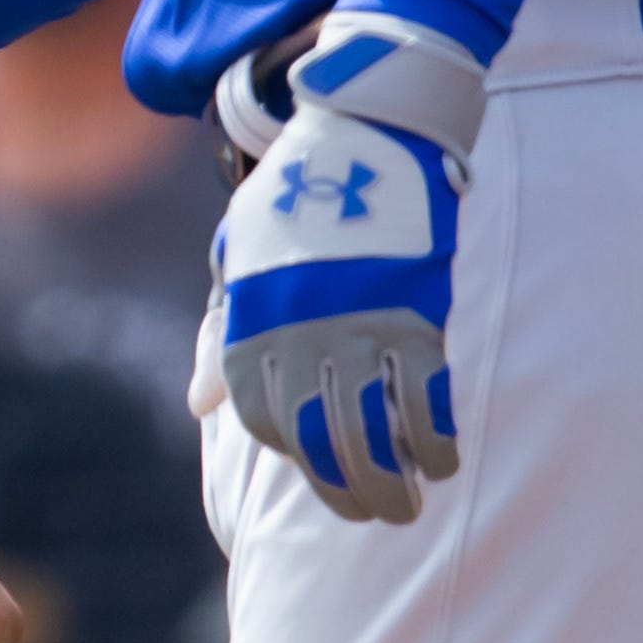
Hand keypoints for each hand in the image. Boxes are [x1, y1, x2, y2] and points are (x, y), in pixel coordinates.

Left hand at [212, 11, 484, 524]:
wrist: (361, 132)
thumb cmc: (294, 195)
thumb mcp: (239, 256)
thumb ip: (220, 334)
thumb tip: (199, 406)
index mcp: (249, 320)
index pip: (261, 418)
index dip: (291, 450)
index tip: (316, 463)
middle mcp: (297, 334)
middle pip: (319, 442)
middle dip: (348, 490)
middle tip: (375, 510)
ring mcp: (357, 329)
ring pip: (373, 435)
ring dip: (393, 483)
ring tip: (407, 506)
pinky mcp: (415, 316)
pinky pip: (425, 401)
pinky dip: (435, 440)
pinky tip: (443, 460)